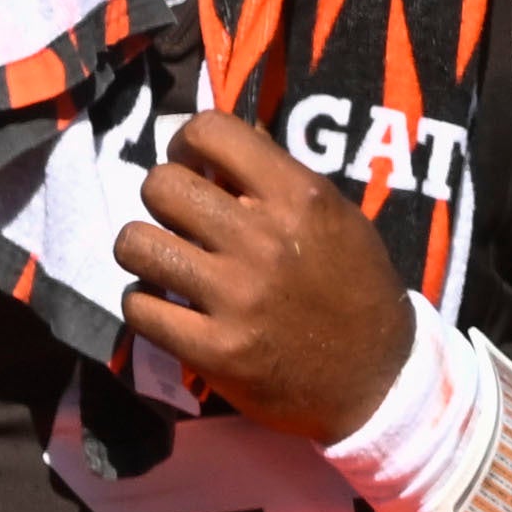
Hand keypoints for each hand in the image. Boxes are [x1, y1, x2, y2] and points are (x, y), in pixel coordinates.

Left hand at [114, 113, 419, 439]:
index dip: (186, 143)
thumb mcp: (334, 217)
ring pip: (136, 244)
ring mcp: (236, 298)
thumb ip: (275, 179)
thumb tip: (212, 149)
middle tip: (178, 220)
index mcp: (298, 197)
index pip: (211, 131)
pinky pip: (139, 308)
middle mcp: (263, 240)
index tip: (192, 166)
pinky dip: (144, 304)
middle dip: (161, 198)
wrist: (376, 380)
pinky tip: (165, 307)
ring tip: (165, 262)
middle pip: (161, 186)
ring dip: (144, 250)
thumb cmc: (354, 288)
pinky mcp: (214, 351)